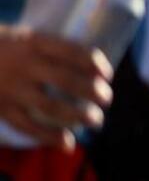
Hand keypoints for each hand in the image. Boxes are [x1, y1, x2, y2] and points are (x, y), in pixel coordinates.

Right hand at [0, 26, 112, 148]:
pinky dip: (49, 137)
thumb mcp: (21, 36)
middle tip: (107, 99)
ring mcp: (12, 89)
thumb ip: (47, 48)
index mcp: (32, 42)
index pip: (71, 51)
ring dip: (78, 116)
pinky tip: (67, 144)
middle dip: (92, 91)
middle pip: (66, 80)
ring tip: (96, 120)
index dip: (94, 63)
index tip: (107, 74)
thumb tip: (87, 63)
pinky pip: (28, 126)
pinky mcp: (2, 109)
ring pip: (51, 106)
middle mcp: (24, 65)